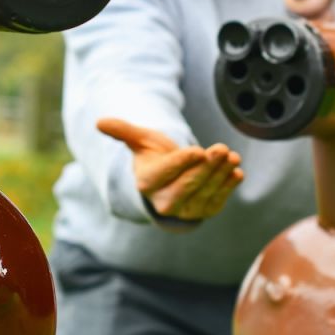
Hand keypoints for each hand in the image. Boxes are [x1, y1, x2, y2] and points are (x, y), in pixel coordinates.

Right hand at [97, 116, 242, 220]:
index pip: (165, 174)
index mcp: (147, 183)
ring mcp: (185, 210)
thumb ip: (123, 131)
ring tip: (232, 156)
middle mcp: (164, 202)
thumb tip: (99, 122)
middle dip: (206, 167)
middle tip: (221, 149)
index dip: (182, 163)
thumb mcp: (140, 141)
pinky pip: (217, 201)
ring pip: (205, 193)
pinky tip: (236, 171)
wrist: (169, 179)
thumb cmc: (154, 156)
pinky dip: (228, 187)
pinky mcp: (203, 212)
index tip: (198, 150)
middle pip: (188, 186)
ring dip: (221, 175)